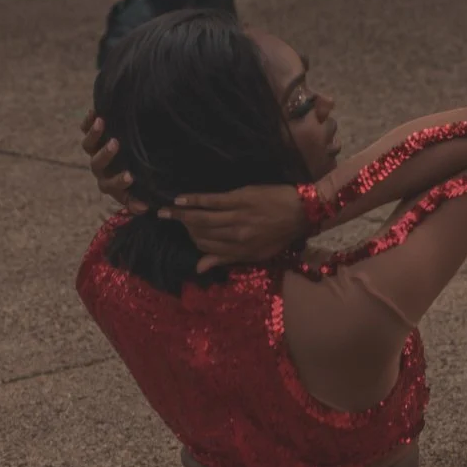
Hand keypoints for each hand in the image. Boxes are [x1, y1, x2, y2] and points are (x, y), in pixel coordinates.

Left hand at [79, 111, 145, 214]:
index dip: (119, 182)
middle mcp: (100, 169)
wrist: (129, 162)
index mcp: (110, 184)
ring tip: (101, 122)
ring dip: (94, 135)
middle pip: (97, 164)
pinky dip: (88, 122)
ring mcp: (94, 153)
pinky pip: (85, 130)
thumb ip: (139, 200)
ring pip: (88, 146)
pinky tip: (95, 111)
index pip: (112, 185)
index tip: (130, 176)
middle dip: (105, 154)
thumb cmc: (138, 181)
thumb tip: (144, 207)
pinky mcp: (92, 137)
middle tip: (115, 144)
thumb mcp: (139, 192)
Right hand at [159, 185, 306, 272]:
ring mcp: (236, 216)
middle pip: (201, 233)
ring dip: (181, 215)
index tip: (186, 235)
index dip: (194, 242)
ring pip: (201, 218)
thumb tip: (199, 267)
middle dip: (184, 228)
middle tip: (170, 219)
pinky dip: (194, 200)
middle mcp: (235, 236)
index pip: (207, 248)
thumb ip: (227, 260)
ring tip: (165, 211)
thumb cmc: (281, 235)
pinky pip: (211, 201)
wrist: (301, 211)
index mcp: (239, 251)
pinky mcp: (238, 198)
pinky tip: (179, 199)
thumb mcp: (257, 254)